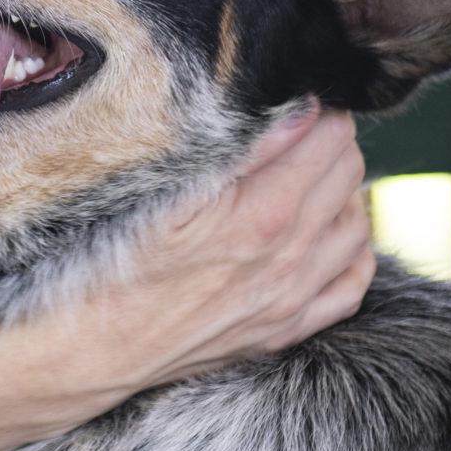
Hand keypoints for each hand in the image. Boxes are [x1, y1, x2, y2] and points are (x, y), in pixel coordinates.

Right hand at [20, 101, 374, 403]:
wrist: (92, 348)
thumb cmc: (114, 262)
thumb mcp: (168, 191)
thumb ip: (244, 150)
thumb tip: (301, 111)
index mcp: (261, 218)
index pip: (330, 143)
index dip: (321, 113)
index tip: (300, 102)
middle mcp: (288, 263)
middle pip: (348, 177)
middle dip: (334, 143)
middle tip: (304, 130)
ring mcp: (291, 302)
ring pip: (357, 228)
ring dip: (345, 191)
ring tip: (314, 174)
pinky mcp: (285, 331)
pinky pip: (351, 287)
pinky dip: (352, 251)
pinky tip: (330, 232)